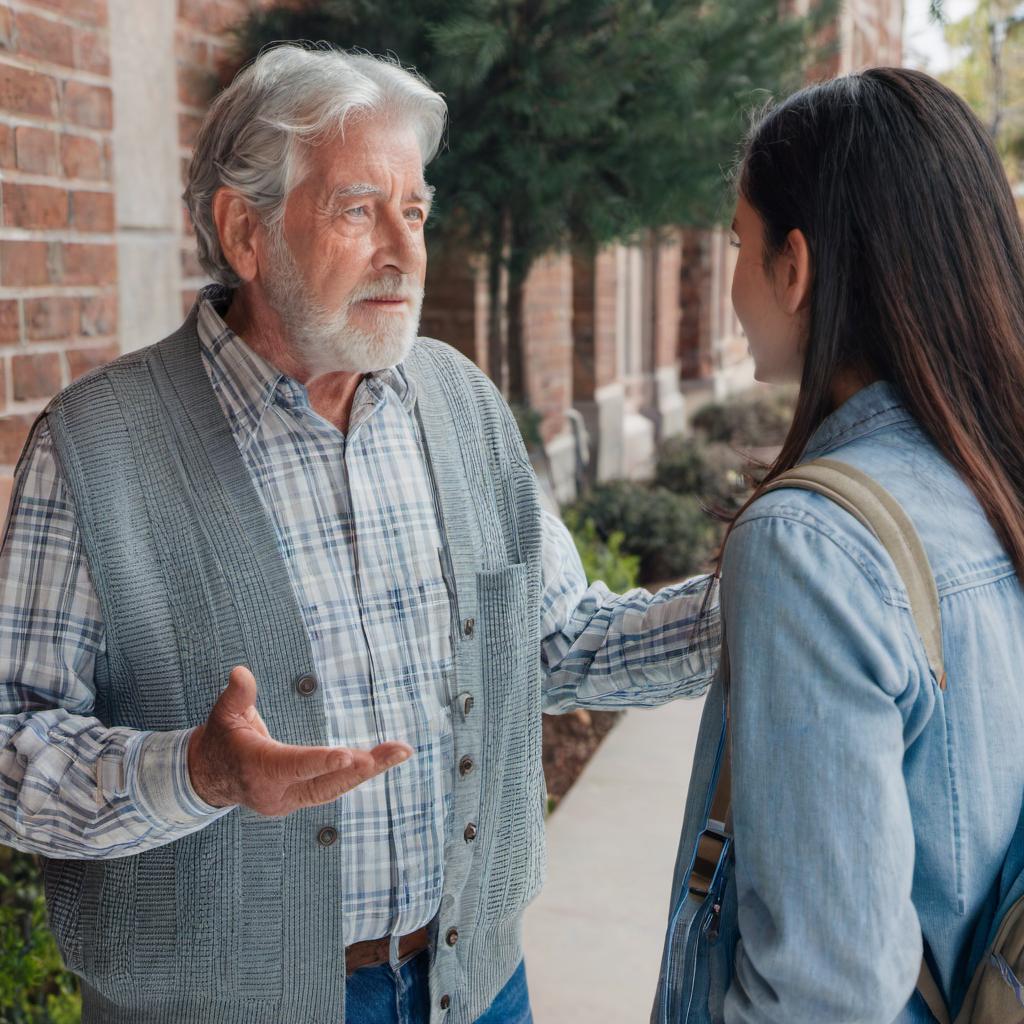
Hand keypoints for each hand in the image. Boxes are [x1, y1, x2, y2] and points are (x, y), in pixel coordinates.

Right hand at [187, 665, 412, 816]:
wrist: (210, 778)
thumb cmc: (220, 739)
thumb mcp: (223, 715)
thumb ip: (237, 695)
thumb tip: (241, 672)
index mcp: (258, 769)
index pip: (294, 766)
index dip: (321, 761)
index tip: (349, 756)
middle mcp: (276, 792)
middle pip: (326, 784)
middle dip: (362, 768)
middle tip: (397, 751)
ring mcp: (290, 801)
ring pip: (335, 788)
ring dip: (370, 770)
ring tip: (401, 752)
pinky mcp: (300, 799)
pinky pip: (333, 787)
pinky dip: (358, 773)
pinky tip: (383, 759)